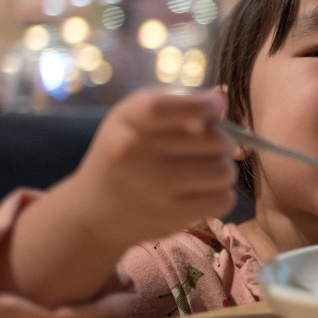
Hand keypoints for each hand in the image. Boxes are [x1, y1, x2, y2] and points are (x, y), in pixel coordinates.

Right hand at [72, 88, 236, 247]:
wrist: (93, 211)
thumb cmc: (123, 153)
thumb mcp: (135, 118)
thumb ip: (177, 102)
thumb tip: (220, 100)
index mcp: (126, 122)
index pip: (164, 107)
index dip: (200, 105)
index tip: (215, 108)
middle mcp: (135, 154)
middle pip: (214, 140)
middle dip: (223, 140)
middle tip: (212, 146)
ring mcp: (153, 189)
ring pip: (224, 171)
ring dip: (223, 168)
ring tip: (207, 169)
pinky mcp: (170, 217)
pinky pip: (224, 200)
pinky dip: (221, 194)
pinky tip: (203, 191)